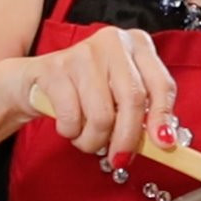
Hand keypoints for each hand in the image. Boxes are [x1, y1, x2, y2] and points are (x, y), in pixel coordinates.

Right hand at [2, 27, 176, 167]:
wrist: (35, 81)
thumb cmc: (84, 90)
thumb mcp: (119, 96)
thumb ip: (143, 114)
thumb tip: (164, 143)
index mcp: (137, 44)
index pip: (161, 84)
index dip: (163, 118)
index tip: (163, 144)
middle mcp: (113, 43)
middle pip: (133, 101)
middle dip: (126, 139)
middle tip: (119, 158)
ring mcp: (83, 53)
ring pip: (102, 115)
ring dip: (93, 140)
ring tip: (87, 137)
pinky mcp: (55, 68)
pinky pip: (71, 117)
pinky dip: (71, 132)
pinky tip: (68, 125)